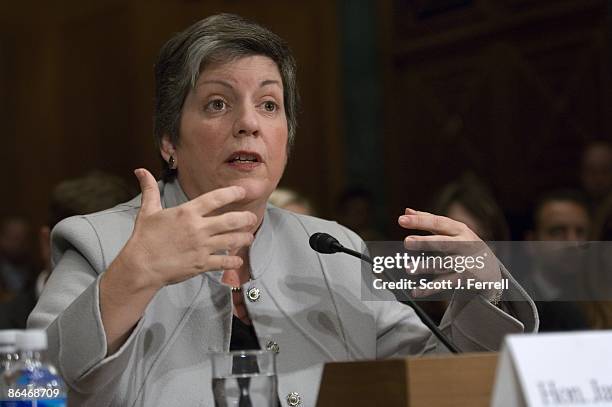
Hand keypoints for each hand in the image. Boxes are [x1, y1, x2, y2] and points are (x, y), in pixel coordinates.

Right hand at [116, 168, 256, 288]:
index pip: (215, 198)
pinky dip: (233, 261)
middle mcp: (198, 228)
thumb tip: (140, 171)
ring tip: (249, 237)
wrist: (141, 266)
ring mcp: (201, 247)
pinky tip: (238, 260)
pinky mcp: (201, 264)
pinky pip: (224, 262)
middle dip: (245, 218)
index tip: (242, 192)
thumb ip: (150, 190)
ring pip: (231, 241)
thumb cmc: (144, 238)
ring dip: (244, 238)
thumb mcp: (147, 211)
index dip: (232, 193)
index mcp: (187, 212)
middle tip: (252, 217)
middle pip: (230, 220)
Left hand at [398, 208, 501, 299]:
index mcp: (458, 229)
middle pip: (443, 243)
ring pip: (443, 264)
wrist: (491, 269)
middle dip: (425, 242)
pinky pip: (444, 284)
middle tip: (406, 242)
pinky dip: (429, 288)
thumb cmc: (464, 244)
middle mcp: (463, 244)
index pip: (438, 223)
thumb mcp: (451, 230)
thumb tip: (407, 210)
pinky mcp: (464, 278)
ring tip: (408, 268)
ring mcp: (465, 262)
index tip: (401, 219)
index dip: (420, 221)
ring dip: (426, 266)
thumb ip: (429, 220)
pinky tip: (415, 291)